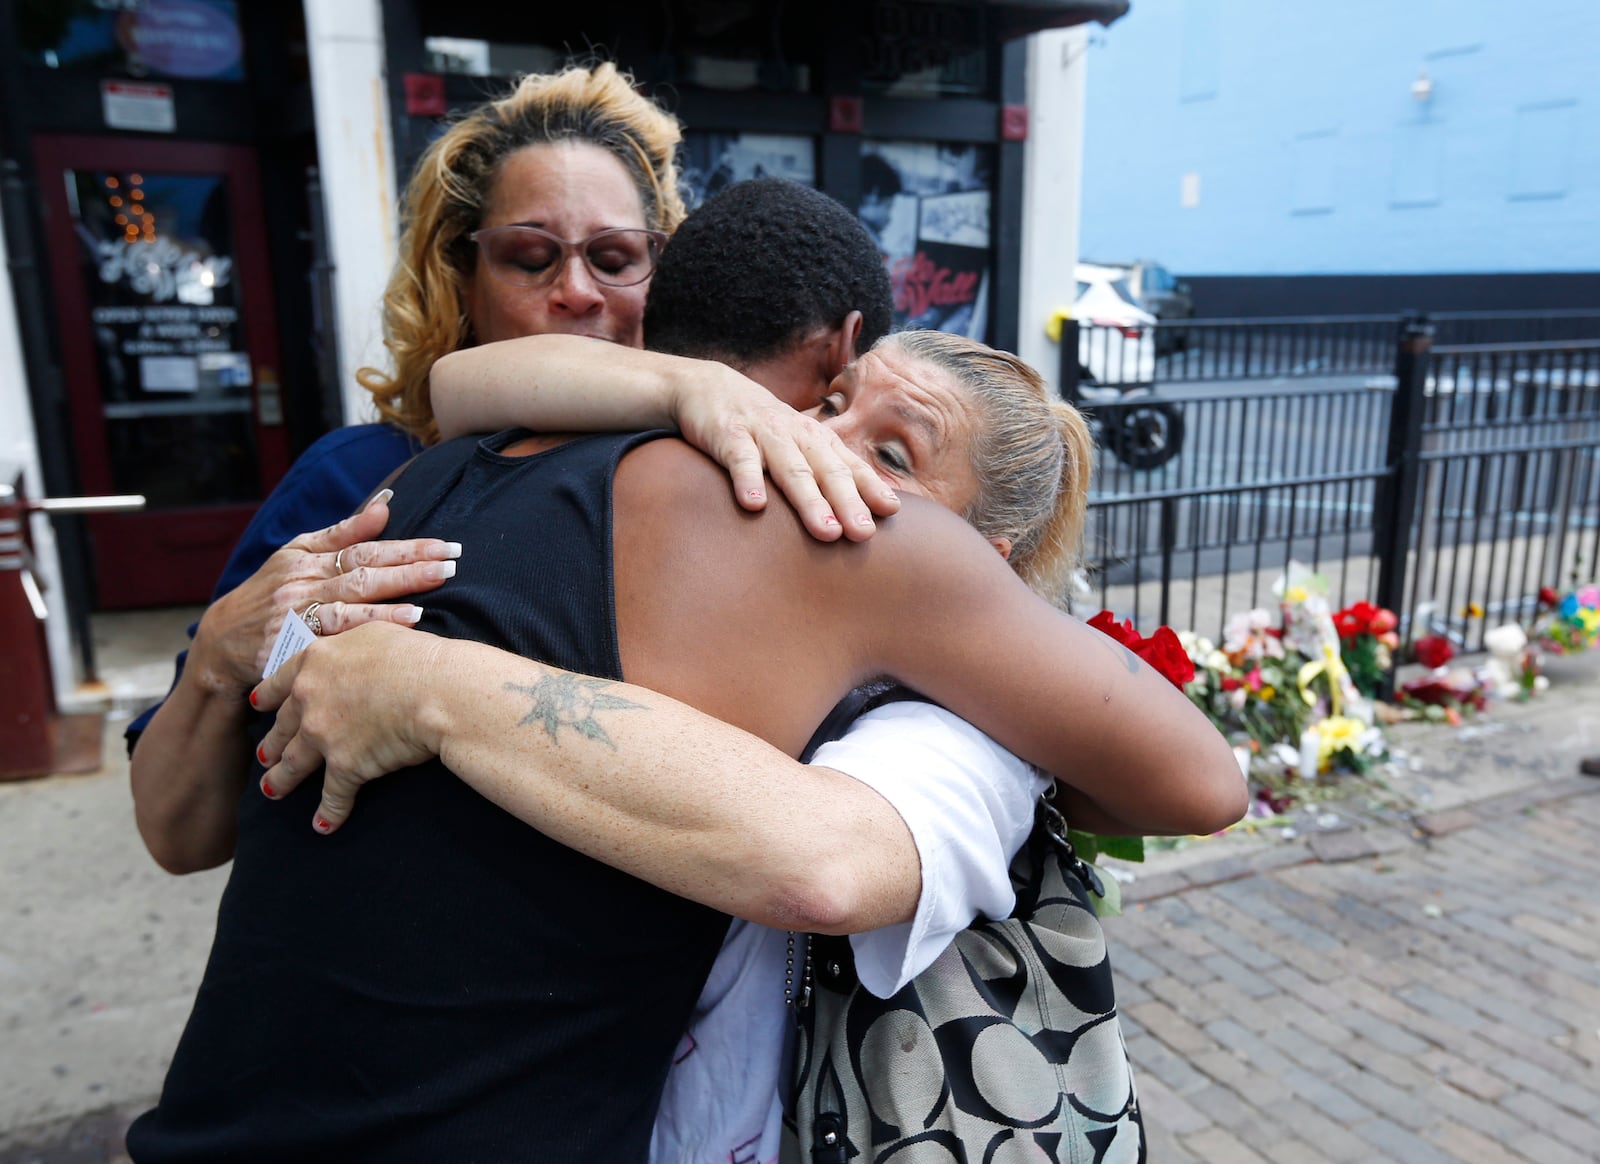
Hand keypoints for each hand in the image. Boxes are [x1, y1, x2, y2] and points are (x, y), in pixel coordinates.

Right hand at [187, 490, 461, 697]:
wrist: (220, 644)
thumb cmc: (270, 594)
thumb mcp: (297, 554)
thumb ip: (343, 532)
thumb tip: (385, 503)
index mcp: (306, 556)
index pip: (365, 547)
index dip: (407, 546)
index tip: (445, 545)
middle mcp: (301, 582)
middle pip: (363, 571)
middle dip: (411, 567)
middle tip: (451, 564)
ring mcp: (294, 613)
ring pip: (349, 602)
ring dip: (391, 599)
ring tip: (427, 595)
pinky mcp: (289, 645)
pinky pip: (334, 636)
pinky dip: (368, 629)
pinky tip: (399, 626)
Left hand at [252, 621, 445, 831]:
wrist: (435, 688)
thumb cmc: (415, 655)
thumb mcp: (375, 631)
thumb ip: (352, 641)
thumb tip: (357, 646)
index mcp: (315, 662)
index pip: (281, 681)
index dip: (268, 697)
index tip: (258, 706)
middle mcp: (309, 699)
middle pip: (282, 727)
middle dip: (271, 745)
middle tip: (263, 757)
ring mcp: (323, 735)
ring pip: (293, 763)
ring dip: (281, 781)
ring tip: (272, 792)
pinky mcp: (345, 766)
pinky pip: (333, 796)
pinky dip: (328, 814)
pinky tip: (323, 826)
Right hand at [670, 365, 899, 541]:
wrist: (709, 386)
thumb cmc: (763, 427)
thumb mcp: (796, 443)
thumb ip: (823, 470)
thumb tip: (858, 511)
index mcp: (816, 440)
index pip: (849, 465)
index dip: (870, 487)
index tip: (891, 512)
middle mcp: (796, 436)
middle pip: (827, 470)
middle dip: (848, 502)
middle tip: (863, 533)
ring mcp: (763, 435)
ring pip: (791, 468)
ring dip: (810, 500)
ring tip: (826, 531)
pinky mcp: (728, 435)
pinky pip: (740, 459)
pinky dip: (748, 480)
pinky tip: (754, 505)